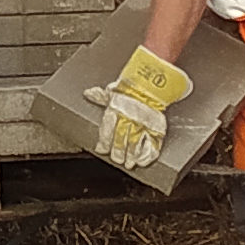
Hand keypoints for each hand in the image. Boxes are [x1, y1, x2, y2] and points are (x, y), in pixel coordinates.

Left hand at [84, 43, 191, 181]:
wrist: (153, 81)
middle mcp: (128, 119)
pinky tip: (143, 161)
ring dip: (131, 156)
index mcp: (116, 110)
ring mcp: (143, 124)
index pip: (107, 130)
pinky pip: (152, 143)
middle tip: (117, 160)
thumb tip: (87, 94)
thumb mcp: (114, 90)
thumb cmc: (132, 86)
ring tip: (129, 163)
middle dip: (118, 152)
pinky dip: (148, 154)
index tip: (101, 150)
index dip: (104, 142)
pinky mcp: (156, 127)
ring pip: (135, 144)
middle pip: (121, 139)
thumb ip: (101, 96)